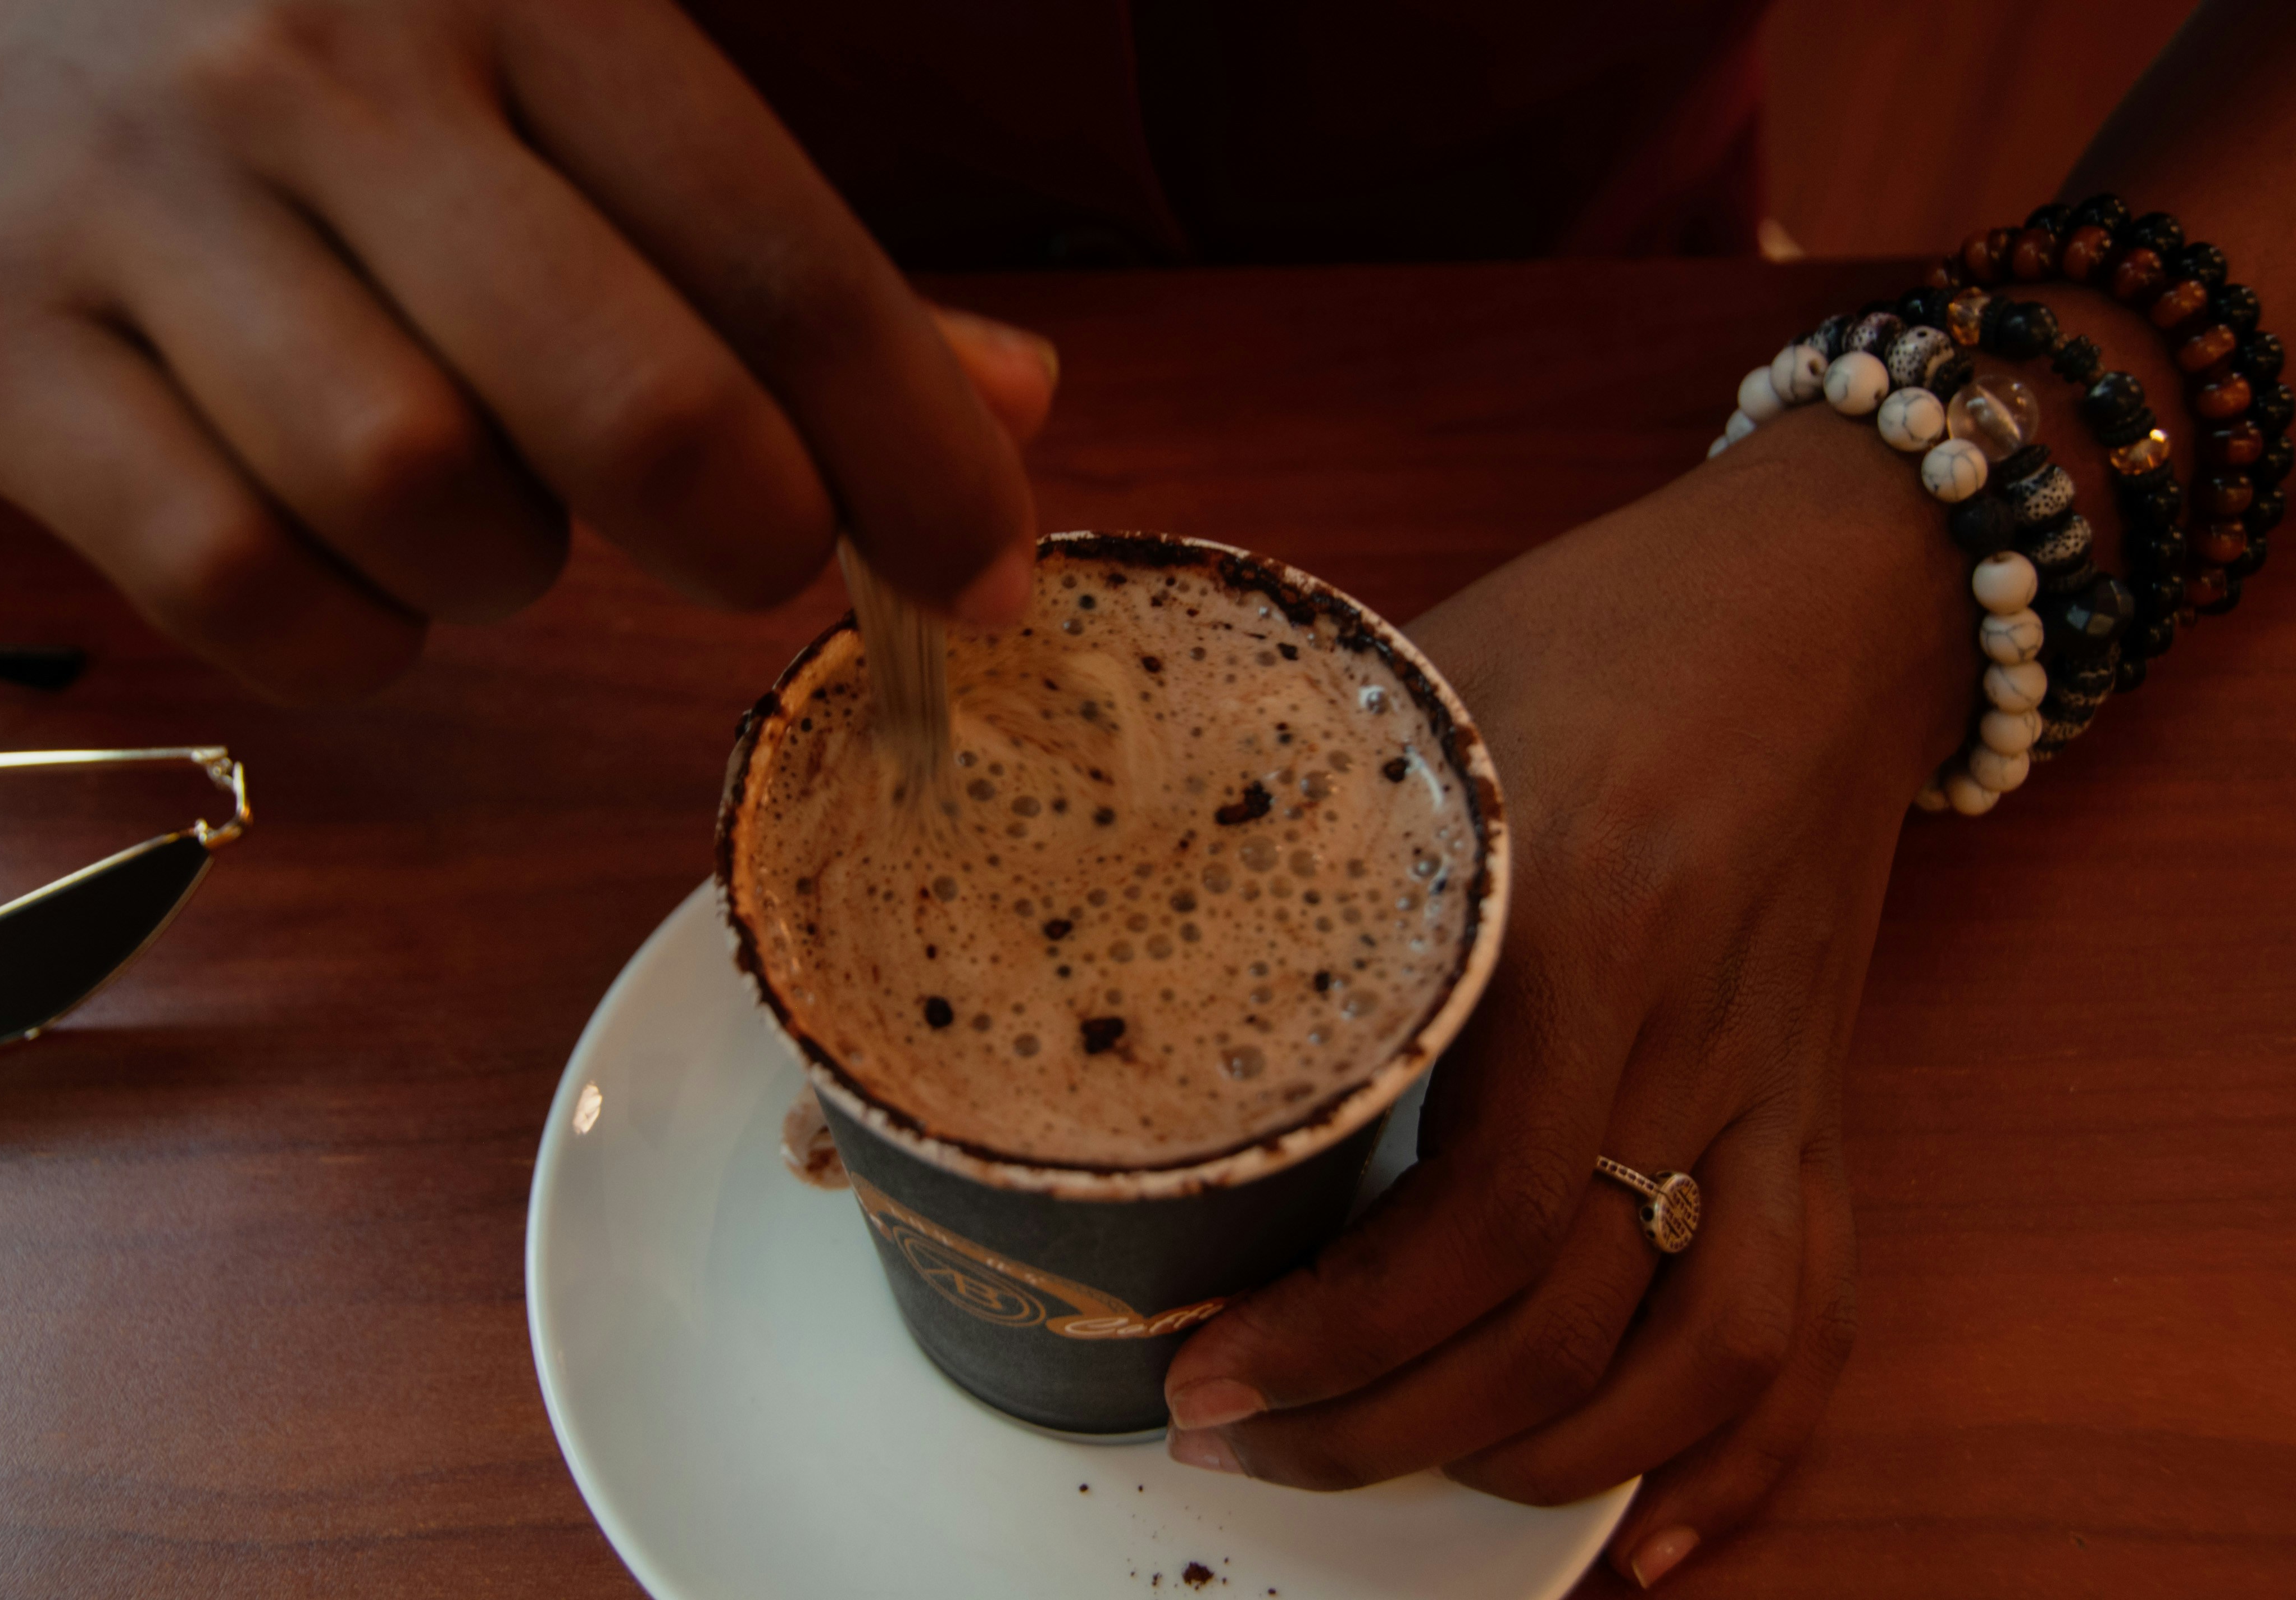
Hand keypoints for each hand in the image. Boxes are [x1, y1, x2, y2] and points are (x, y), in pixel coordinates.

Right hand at [0, 0, 1052, 700]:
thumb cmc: (345, 38)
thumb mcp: (577, 72)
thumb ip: (780, 254)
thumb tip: (1011, 404)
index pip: (786, 265)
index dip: (920, 460)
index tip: (984, 575)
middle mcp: (318, 81)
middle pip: (630, 409)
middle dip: (747, 533)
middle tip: (752, 548)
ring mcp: (135, 212)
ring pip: (424, 505)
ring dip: (511, 569)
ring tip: (488, 495)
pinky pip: (238, 586)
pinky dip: (344, 628)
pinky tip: (354, 550)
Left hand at [1161, 407, 1982, 1586]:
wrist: (1825, 592)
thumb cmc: (1601, 623)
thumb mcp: (1413, 694)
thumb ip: (1283, 812)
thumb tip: (1096, 900)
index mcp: (1568, 924)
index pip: (1470, 1219)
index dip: (1332, 1339)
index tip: (1203, 1375)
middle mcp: (1684, 1033)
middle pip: (1566, 1323)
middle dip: (1386, 1426)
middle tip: (1244, 1439)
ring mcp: (1773, 1081)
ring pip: (1707, 1353)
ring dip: (1549, 1458)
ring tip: (1407, 1472)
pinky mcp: (1823, 1100)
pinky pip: (1821, 1312)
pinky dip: (1745, 1448)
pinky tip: (1645, 1529)